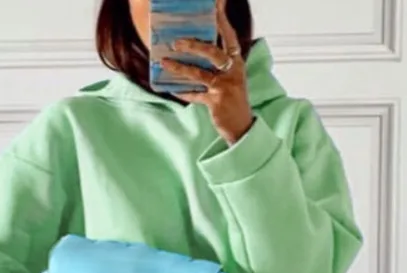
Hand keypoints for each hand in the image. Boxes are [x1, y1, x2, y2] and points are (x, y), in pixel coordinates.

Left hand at [160, 0, 254, 145]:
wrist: (241, 127)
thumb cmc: (233, 100)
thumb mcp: (231, 79)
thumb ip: (218, 66)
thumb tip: (196, 52)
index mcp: (237, 63)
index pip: (230, 38)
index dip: (222, 23)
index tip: (216, 8)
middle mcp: (233, 72)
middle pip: (212, 52)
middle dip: (193, 45)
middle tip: (176, 42)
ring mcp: (225, 87)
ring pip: (199, 73)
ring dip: (179, 67)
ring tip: (164, 62)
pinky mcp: (216, 102)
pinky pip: (195, 95)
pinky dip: (182, 92)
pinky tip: (171, 89)